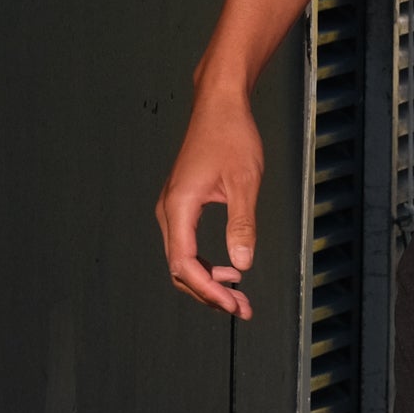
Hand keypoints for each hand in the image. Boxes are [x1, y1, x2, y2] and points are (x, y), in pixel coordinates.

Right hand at [155, 88, 264, 318]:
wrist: (219, 104)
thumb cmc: (231, 135)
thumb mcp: (244, 181)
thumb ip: (242, 224)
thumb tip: (242, 264)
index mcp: (179, 206)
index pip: (184, 264)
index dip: (208, 290)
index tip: (234, 304)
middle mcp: (169, 210)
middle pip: (179, 268)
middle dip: (209, 293)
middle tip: (242, 307)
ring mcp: (172, 208)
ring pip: (181, 259)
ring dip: (207, 281)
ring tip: (238, 294)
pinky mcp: (181, 205)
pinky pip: (186, 245)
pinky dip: (204, 263)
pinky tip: (228, 270)